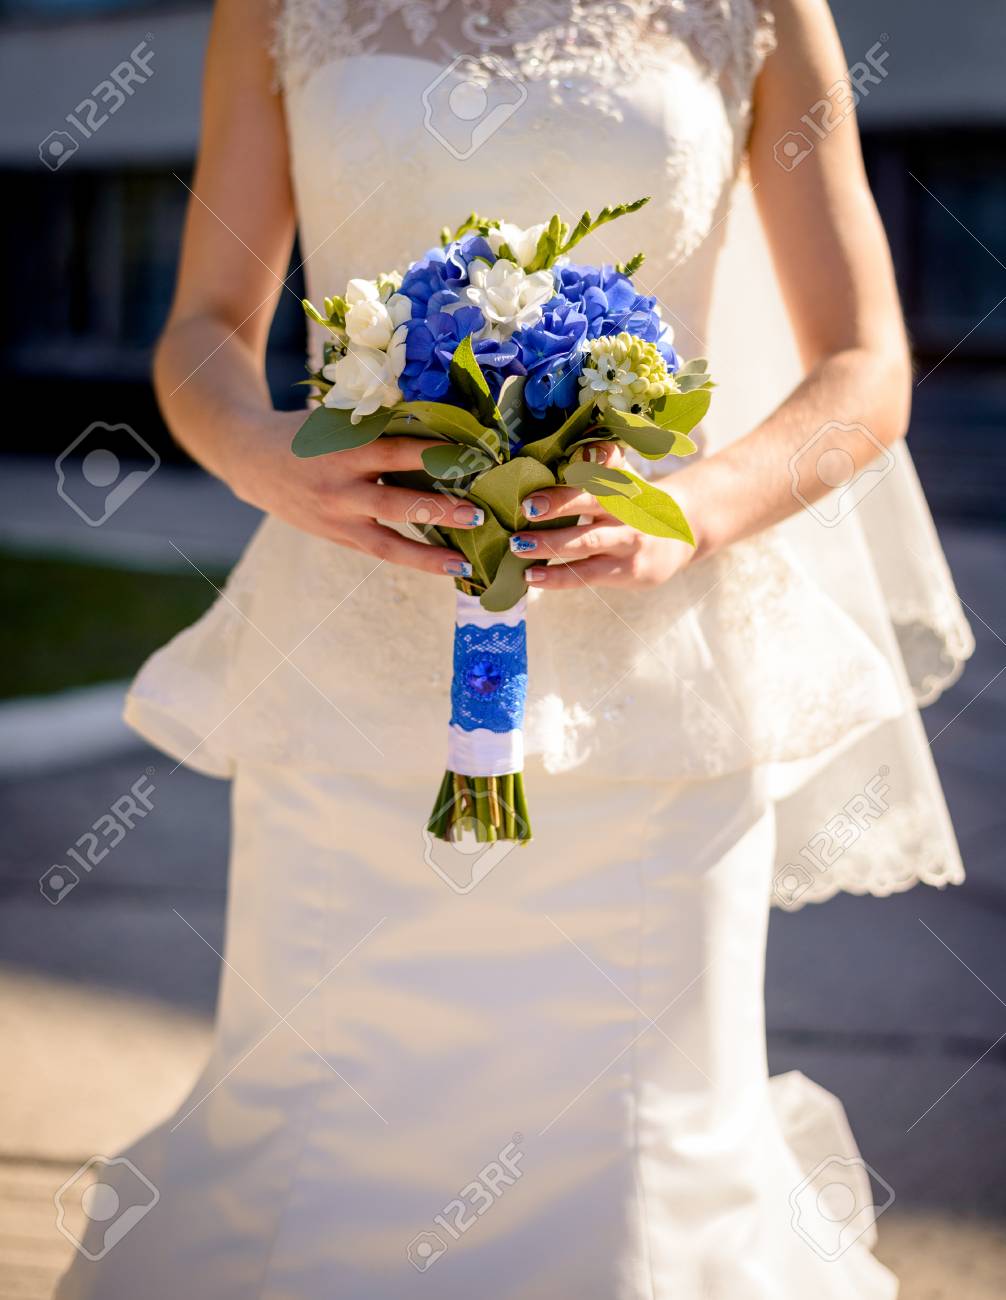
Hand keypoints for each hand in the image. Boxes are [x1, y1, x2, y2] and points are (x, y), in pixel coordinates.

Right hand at [232, 411, 483, 577]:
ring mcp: (339, 519)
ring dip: (429, 555)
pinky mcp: (339, 538)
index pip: (396, 451)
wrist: (254, 461)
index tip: (474, 454)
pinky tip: (444, 565)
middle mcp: (340, 489)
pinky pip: (380, 552)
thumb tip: (440, 417)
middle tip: (479, 514)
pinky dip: (412, 559)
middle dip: (438, 510)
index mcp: (342, 451)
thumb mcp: (337, 420)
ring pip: (388, 543)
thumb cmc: (308, 432)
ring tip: (464, 562)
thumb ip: (378, 425)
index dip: (434, 452)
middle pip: (396, 503)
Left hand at [513, 444, 697, 590]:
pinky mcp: (625, 571)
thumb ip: (602, 462)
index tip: (556, 461)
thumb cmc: (637, 502)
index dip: (588, 463)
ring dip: (549, 544)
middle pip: (594, 502)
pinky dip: (557, 577)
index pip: (608, 466)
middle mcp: (628, 509)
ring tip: (518, 545)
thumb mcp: (626, 477)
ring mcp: (628, 541)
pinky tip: (532, 576)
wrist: (683, 535)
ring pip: (586, 542)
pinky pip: (587, 574)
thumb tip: (576, 436)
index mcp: (625, 482)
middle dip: (559, 504)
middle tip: (526, 506)